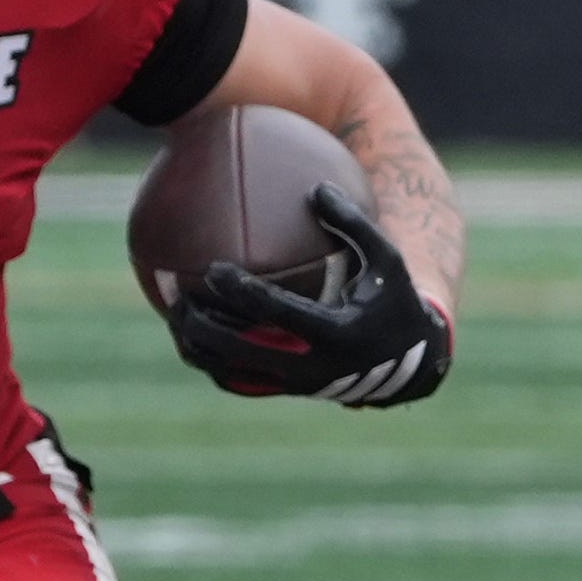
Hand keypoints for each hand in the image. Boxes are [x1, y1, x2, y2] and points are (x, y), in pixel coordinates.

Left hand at [167, 186, 451, 406]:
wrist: (408, 363)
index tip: (213, 269)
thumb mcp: (387, 260)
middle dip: (199, 323)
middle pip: (236, 348)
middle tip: (175, 294)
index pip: (276, 313)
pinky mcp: (284, 392)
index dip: (241, 292)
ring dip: (194, 344)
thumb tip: (316, 188)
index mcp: (335, 332)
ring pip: (226, 371)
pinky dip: (209, 359)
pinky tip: (189, 332)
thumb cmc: (394, 300)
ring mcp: (294, 385)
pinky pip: (234, 381)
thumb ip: (354, 223)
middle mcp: (311, 366)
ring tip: (172, 312)